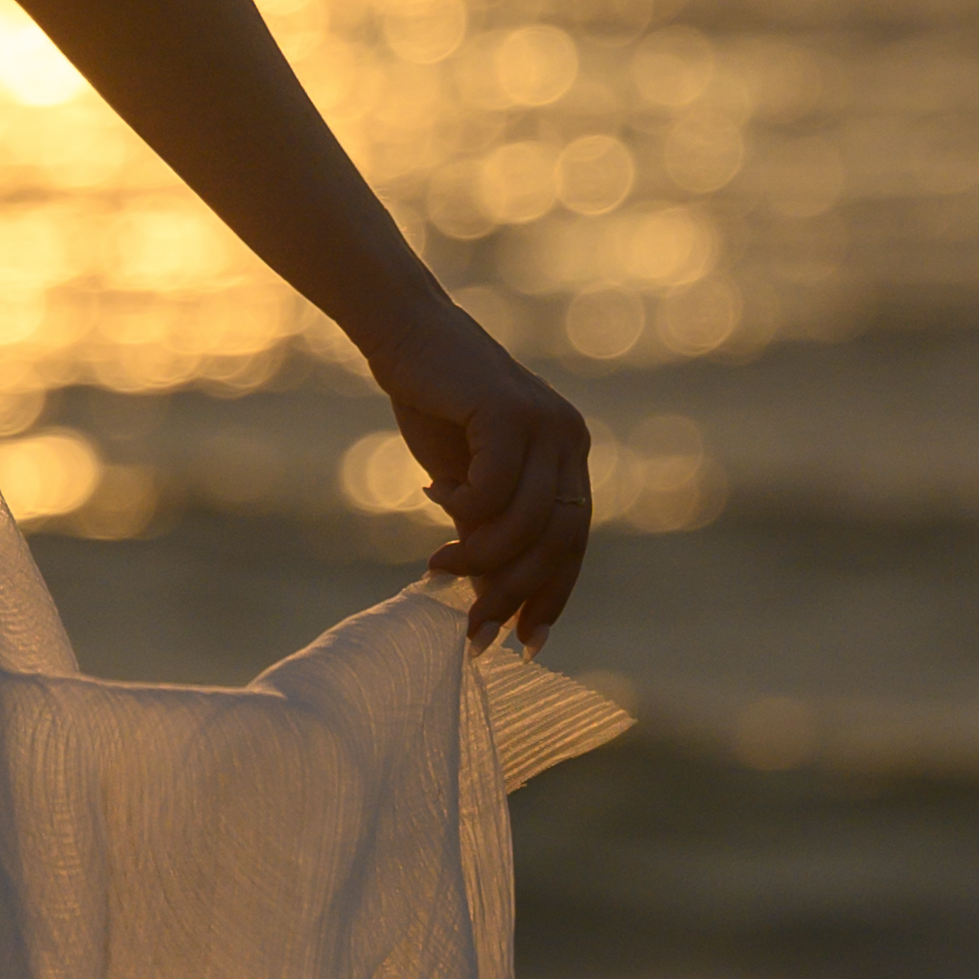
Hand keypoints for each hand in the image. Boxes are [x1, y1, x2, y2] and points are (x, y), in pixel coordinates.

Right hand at [367, 305, 595, 655]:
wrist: (405, 335)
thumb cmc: (434, 406)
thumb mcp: (466, 482)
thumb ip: (487, 531)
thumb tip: (491, 603)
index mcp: (568, 456)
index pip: (573, 542)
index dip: (551, 595)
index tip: (525, 643)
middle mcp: (569, 439)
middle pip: (558, 540)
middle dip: (515, 593)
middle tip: (474, 629)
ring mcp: (546, 423)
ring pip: (528, 522)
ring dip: (481, 559)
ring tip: (438, 568)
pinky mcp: (510, 410)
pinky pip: (495, 488)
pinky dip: (463, 508)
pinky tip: (432, 496)